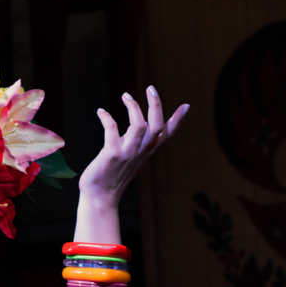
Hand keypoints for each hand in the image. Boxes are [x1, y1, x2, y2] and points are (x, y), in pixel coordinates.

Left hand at [78, 86, 189, 204]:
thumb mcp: (131, 159)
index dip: (177, 121)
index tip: (186, 105)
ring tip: (126, 95)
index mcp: (146, 152)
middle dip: (156, 105)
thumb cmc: (113, 176)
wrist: (99, 198)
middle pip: (157, 126)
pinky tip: (101, 112)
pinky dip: (107, 117)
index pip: (166, 135)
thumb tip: (144, 126)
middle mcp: (140, 152)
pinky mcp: (111, 154)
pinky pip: (112, 129)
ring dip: (133, 107)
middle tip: (150, 88)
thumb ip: (139, 143)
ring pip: (138, 126)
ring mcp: (127, 153)